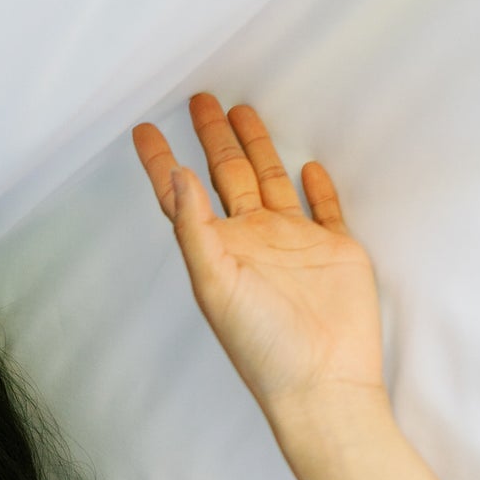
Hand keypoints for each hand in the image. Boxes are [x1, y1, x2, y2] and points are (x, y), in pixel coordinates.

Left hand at [132, 94, 385, 422]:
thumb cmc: (262, 343)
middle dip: (214, 139)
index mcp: (219, 250)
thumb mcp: (215, 283)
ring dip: (258, 148)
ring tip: (244, 111)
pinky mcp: (335, 250)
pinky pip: (325, 209)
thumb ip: (194, 228)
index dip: (161, 162)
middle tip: (200, 100)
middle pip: (229, 176)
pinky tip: (309, 165)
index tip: (144, 129)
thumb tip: (177, 175)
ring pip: (273, 181)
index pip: (183, 197)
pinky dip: (317, 186)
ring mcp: (295, 244)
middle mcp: (253, 242)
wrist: (323, 379)